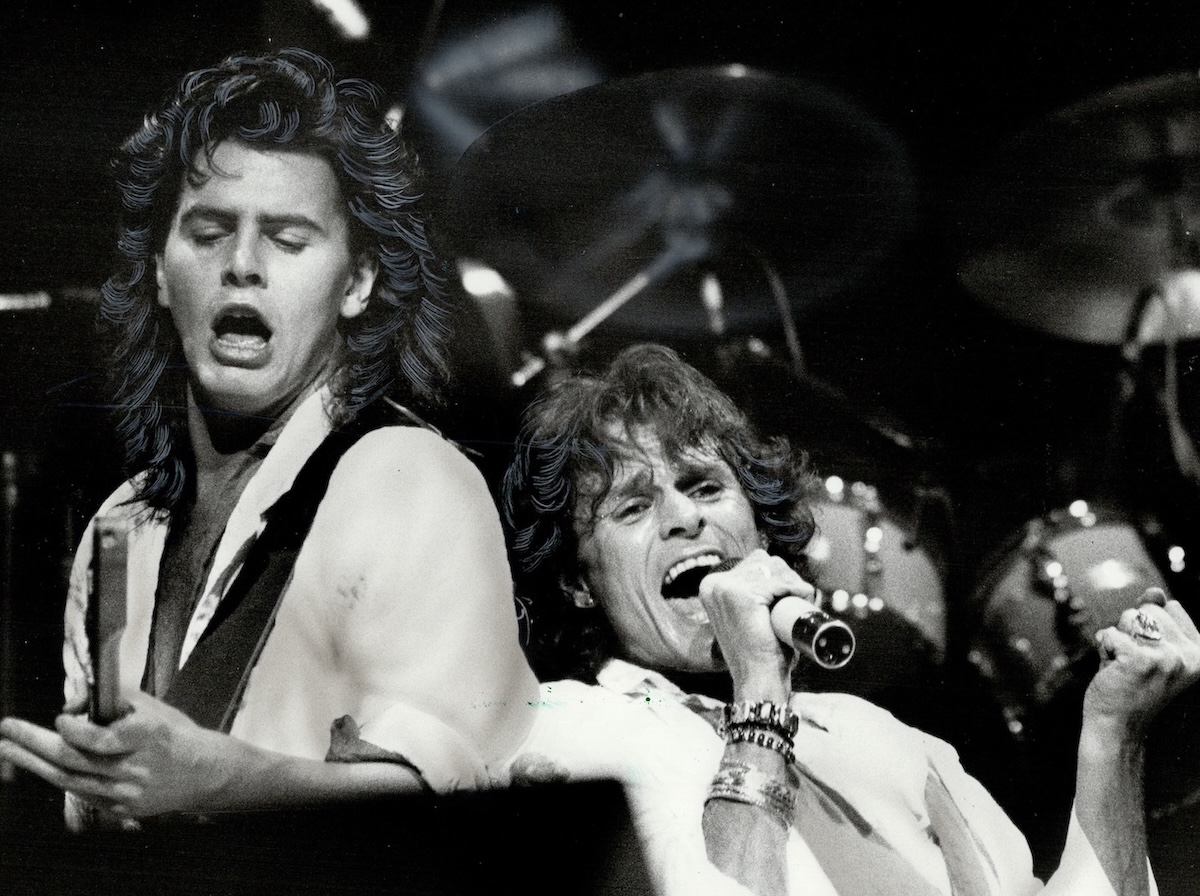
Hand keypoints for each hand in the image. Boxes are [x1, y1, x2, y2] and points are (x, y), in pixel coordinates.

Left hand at [0, 692, 232, 817]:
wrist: (202, 773)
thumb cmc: (174, 734)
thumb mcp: (150, 707)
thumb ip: (112, 699)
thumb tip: (72, 698)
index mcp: (146, 737)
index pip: (98, 738)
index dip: (72, 729)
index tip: (59, 717)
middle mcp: (134, 768)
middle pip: (72, 759)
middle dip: (33, 743)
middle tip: (8, 728)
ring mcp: (125, 793)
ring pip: (68, 780)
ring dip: (33, 763)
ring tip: (9, 748)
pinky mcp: (120, 809)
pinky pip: (81, 793)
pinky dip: (58, 777)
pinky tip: (42, 765)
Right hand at [700, 550, 814, 700]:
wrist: (757, 680)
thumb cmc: (758, 651)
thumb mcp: (749, 615)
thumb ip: (754, 591)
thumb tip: (775, 566)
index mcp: (712, 586)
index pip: (754, 562)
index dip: (778, 575)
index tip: (789, 595)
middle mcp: (714, 583)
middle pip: (763, 560)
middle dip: (786, 577)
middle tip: (793, 603)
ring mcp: (726, 588)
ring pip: (774, 568)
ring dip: (792, 583)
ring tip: (795, 605)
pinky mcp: (742, 596)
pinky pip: (780, 582)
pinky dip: (796, 589)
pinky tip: (801, 600)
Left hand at [1084, 587, 1199, 740]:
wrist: (1118, 727)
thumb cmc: (1132, 687)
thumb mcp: (1150, 650)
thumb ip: (1154, 618)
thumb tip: (1154, 591)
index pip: (1171, 608)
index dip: (1150, 626)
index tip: (1151, 656)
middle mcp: (1191, 656)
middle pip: (1149, 609)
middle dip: (1132, 630)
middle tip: (1134, 663)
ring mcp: (1168, 658)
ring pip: (1130, 617)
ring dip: (1117, 639)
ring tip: (1124, 667)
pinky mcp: (1141, 660)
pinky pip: (1110, 633)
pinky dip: (1103, 648)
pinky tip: (1112, 671)